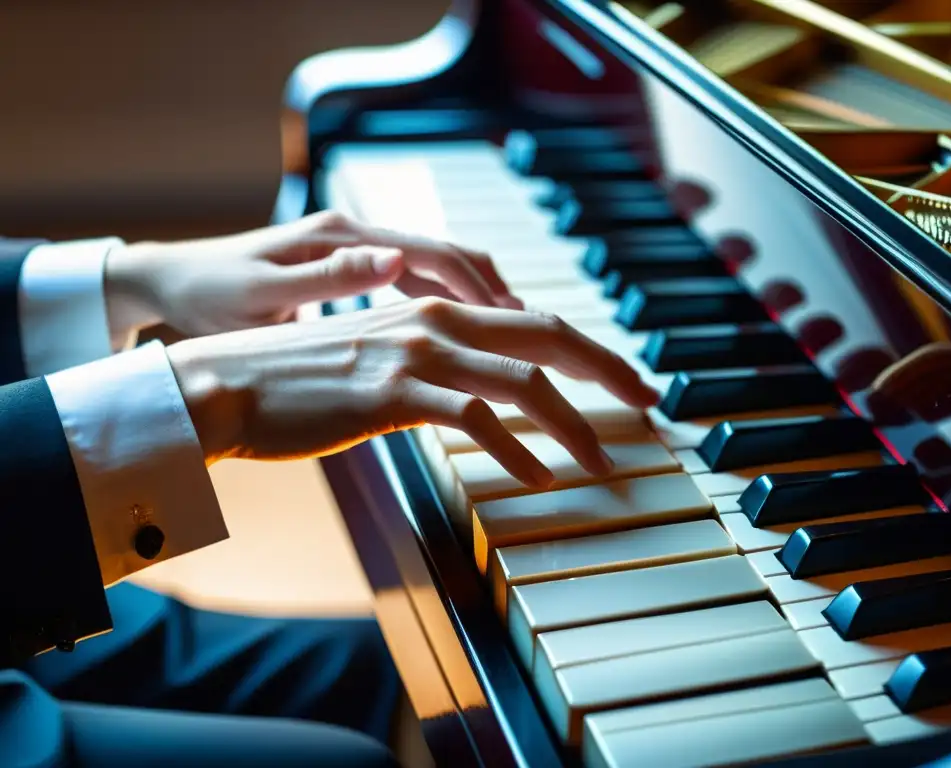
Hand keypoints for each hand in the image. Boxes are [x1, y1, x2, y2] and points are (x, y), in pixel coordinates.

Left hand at [104, 210, 522, 339]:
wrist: (174, 284)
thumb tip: (395, 260)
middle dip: (494, 288)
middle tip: (535, 328)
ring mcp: (355, 249)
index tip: (515, 318)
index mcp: (343, 238)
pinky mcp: (350, 267)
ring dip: (478, 296)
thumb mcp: (261, 292)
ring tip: (515, 332)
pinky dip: (448, 302)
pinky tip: (465, 330)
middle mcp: (357, 236)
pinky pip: (414, 280)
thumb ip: (330, 278)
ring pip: (436, 267)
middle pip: (447, 254)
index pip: (432, 254)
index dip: (479, 286)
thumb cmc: (211, 296)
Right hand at [167, 298, 660, 486]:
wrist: (228, 385)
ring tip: (600, 461)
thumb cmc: (302, 380)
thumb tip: (481, 398)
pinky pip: (473, 419)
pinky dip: (516, 451)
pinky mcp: (391, 392)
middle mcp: (434, 320)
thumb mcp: (379, 358)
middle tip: (649, 402)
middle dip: (609, 370)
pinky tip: (536, 478)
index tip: (626, 378)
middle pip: (547, 337)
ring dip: (573, 425)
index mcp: (436, 310)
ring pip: (521, 381)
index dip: (591, 349)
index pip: (534, 321)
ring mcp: (414, 354)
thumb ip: (435, 368)